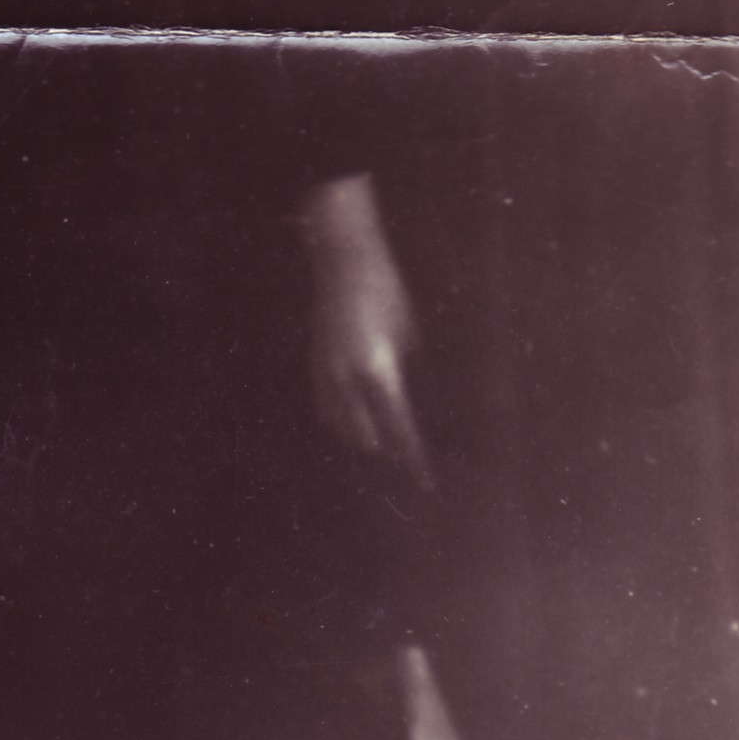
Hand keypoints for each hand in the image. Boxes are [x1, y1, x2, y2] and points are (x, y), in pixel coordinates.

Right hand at [300, 174, 427, 474]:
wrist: (343, 260)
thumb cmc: (385, 290)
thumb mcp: (407, 332)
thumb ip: (404, 368)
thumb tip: (406, 394)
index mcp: (379, 371)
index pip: (399, 428)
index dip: (413, 457)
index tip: (424, 479)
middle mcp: (349, 378)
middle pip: (368, 433)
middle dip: (389, 449)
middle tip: (407, 461)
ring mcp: (327, 370)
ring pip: (341, 423)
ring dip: (362, 436)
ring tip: (380, 445)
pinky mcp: (314, 361)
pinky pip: (325, 404)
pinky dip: (339, 418)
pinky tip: (351, 422)